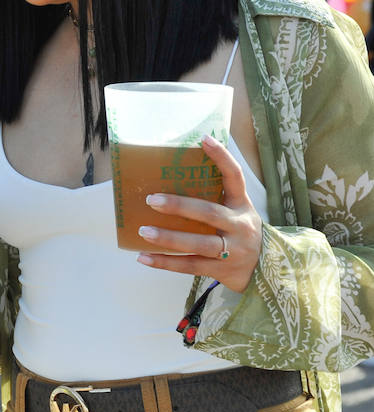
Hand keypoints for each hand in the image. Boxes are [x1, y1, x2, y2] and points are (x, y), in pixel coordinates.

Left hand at [134, 135, 261, 292]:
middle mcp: (239, 226)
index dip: (222, 157)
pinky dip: (165, 263)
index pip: (235, 177)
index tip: (203, 139)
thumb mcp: (236, 212)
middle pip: (209, 213)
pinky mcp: (222, 270)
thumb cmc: (240, 233)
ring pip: (198, 244)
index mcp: (242, 206)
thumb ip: (214, 198)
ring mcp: (232, 250)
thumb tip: (172, 176)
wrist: (268, 272)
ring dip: (168, 238)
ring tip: (144, 231)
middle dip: (179, 206)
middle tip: (151, 200)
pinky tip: (143, 258)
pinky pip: (189, 266)